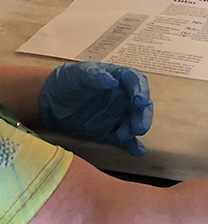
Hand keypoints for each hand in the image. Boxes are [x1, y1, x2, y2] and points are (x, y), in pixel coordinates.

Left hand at [39, 61, 153, 155]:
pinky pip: (123, 139)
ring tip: (126, 136)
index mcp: (119, 78)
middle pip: (140, 105)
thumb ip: (95, 75)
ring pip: (133, 122)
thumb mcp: (78, 73)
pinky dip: (131, 145)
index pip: (136, 82)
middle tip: (139, 126)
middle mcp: (122, 97)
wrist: (49, 100)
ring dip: (134, 130)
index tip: (139, 100)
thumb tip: (112, 81)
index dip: (140, 91)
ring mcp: (116, 115)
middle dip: (142, 115)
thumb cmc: (67, 81)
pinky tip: (136, 150)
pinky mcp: (108, 131)